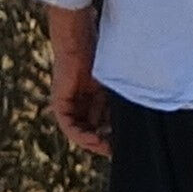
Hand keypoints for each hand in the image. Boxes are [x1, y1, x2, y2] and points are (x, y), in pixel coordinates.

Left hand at [43, 6, 111, 155]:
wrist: (80, 41)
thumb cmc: (100, 55)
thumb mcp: (114, 86)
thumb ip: (118, 104)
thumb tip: (132, 125)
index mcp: (93, 97)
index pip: (101, 123)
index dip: (112, 135)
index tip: (124, 144)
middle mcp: (80, 103)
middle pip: (92, 129)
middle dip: (104, 141)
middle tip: (117, 150)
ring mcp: (68, 104)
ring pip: (80, 131)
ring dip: (93, 142)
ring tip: (107, 147)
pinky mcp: (59, 104)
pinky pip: (69, 126)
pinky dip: (81, 135)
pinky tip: (94, 139)